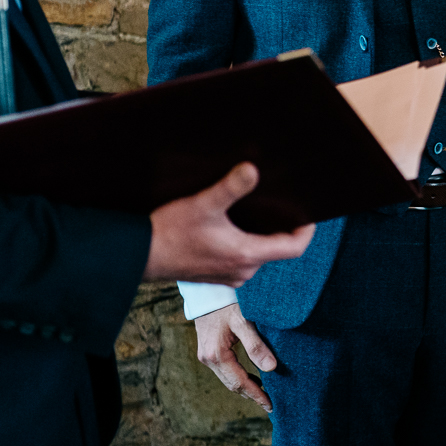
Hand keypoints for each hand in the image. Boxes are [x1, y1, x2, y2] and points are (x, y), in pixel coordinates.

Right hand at [144, 163, 315, 283]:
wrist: (138, 256)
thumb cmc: (169, 232)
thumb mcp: (203, 205)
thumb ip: (230, 188)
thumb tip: (253, 170)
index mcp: (247, 255)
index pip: (294, 248)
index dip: (306, 230)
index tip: (308, 212)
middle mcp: (242, 270)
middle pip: (277, 249)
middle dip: (282, 228)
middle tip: (282, 203)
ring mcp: (229, 275)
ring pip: (258, 253)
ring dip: (261, 235)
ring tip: (259, 210)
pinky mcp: (215, 274)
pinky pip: (241, 258)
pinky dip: (244, 242)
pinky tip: (233, 226)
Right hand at [193, 302, 274, 412]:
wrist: (207, 292)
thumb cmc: (227, 304)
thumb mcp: (244, 322)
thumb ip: (256, 345)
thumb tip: (272, 368)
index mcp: (217, 355)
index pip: (239, 382)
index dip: (256, 395)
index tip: (271, 405)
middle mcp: (208, 359)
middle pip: (232, 385)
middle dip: (251, 395)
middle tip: (270, 404)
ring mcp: (206, 356)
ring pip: (227, 379)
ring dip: (245, 388)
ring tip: (264, 394)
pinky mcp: (207, 351)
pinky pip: (224, 371)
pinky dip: (238, 377)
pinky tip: (253, 378)